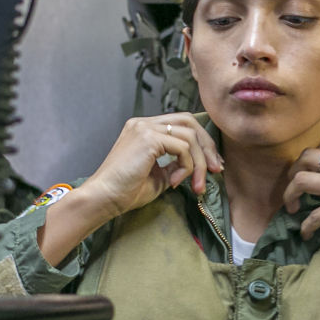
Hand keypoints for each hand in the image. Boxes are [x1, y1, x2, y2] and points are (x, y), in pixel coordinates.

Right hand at [37, 114, 223, 267]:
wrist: (104, 198)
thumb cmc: (126, 191)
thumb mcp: (159, 176)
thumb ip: (175, 164)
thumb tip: (197, 164)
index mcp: (144, 129)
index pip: (181, 124)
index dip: (201, 142)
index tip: (210, 166)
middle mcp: (144, 123)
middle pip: (190, 122)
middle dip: (207, 146)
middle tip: (215, 170)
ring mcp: (145, 128)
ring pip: (190, 136)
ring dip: (198, 163)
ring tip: (195, 185)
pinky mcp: (148, 138)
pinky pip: (183, 147)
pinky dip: (186, 166)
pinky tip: (175, 183)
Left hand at [282, 139, 319, 245]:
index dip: (310, 156)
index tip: (308, 169)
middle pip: (306, 156)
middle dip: (293, 171)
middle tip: (294, 186)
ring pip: (301, 181)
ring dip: (290, 195)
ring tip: (292, 207)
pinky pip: (314, 216)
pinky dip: (306, 226)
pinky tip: (306, 232)